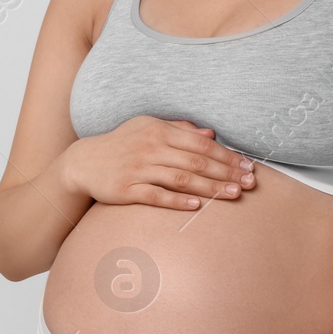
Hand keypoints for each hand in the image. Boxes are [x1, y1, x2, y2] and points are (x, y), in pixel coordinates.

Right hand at [62, 116, 254, 209]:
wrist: (83, 162)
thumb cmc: (121, 144)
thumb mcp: (147, 128)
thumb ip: (179, 129)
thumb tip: (211, 134)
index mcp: (159, 130)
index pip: (201, 144)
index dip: (227, 156)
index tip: (247, 166)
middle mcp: (150, 147)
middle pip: (196, 161)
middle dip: (226, 173)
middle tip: (249, 183)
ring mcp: (138, 168)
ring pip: (181, 179)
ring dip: (211, 187)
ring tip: (233, 195)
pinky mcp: (127, 189)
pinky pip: (157, 196)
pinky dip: (178, 201)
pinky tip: (197, 206)